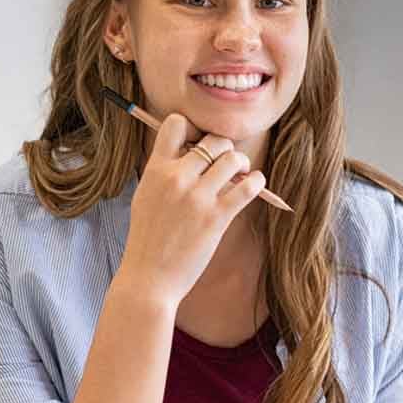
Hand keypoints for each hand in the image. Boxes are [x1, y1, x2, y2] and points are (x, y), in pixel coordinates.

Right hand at [114, 113, 265, 307]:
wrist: (148, 278)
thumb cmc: (147, 240)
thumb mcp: (145, 196)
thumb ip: (163, 173)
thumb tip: (188, 154)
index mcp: (155, 170)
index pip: (175, 124)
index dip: (192, 127)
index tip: (198, 143)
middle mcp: (177, 178)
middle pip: (213, 141)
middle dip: (225, 148)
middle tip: (226, 164)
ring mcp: (197, 197)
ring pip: (233, 159)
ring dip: (242, 163)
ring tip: (241, 174)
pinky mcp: (216, 217)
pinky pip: (248, 187)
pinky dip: (257, 182)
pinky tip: (255, 185)